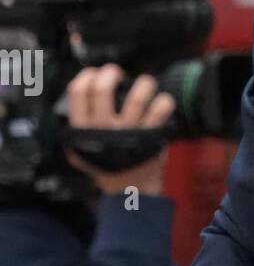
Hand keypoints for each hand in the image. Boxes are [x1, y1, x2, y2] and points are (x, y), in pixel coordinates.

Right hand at [65, 63, 175, 196]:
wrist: (128, 192)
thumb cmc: (108, 167)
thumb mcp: (82, 150)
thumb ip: (79, 127)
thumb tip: (85, 93)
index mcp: (82, 130)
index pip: (77, 92)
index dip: (88, 75)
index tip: (97, 74)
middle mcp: (103, 130)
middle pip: (103, 88)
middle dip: (112, 73)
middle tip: (120, 75)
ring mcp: (127, 134)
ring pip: (137, 97)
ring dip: (144, 83)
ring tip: (146, 84)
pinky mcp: (149, 138)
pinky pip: (160, 110)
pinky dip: (165, 101)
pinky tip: (163, 102)